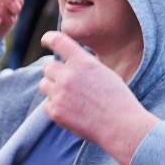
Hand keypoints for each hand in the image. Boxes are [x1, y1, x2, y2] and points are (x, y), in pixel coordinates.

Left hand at [39, 31, 158, 164]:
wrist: (120, 126)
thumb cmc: (117, 99)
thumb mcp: (103, 72)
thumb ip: (83, 65)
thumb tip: (67, 63)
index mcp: (82, 62)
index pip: (58, 41)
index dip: (48, 39)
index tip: (45, 41)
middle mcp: (68, 75)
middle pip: (47, 67)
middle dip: (55, 72)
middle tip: (67, 82)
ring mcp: (59, 94)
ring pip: (44, 85)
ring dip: (53, 88)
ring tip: (71, 98)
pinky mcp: (55, 112)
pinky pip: (47, 104)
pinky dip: (56, 106)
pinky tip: (72, 111)